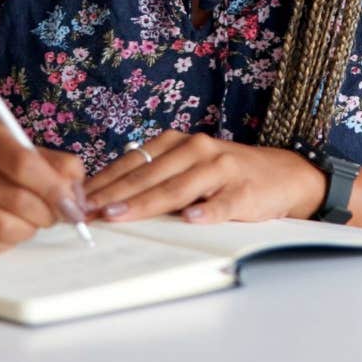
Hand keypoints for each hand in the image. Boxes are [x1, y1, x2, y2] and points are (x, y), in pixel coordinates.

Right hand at [0, 117, 87, 253]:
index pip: (23, 162)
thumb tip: (78, 194)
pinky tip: (9, 227)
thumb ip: (50, 162)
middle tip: (58, 214)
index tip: (74, 204)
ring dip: (30, 229)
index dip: (55, 188)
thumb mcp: (10, 145)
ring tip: (34, 221)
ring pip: (4, 226)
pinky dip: (9, 240)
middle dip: (48, 213)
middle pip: (17, 199)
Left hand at [81, 130, 326, 224]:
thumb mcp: (187, 167)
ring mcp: (221, 168)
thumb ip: (155, 177)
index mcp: (177, 143)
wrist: (282, 174)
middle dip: (115, 195)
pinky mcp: (243, 190)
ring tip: (120, 215)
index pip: (133, 162)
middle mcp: (196, 149)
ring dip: (146, 203)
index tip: (79, 199)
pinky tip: (192, 219)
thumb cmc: (225, 174)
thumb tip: (107, 198)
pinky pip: (222, 202)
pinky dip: (208, 211)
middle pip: (149, 175)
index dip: (105, 181)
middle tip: (88, 211)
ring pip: (177, 188)